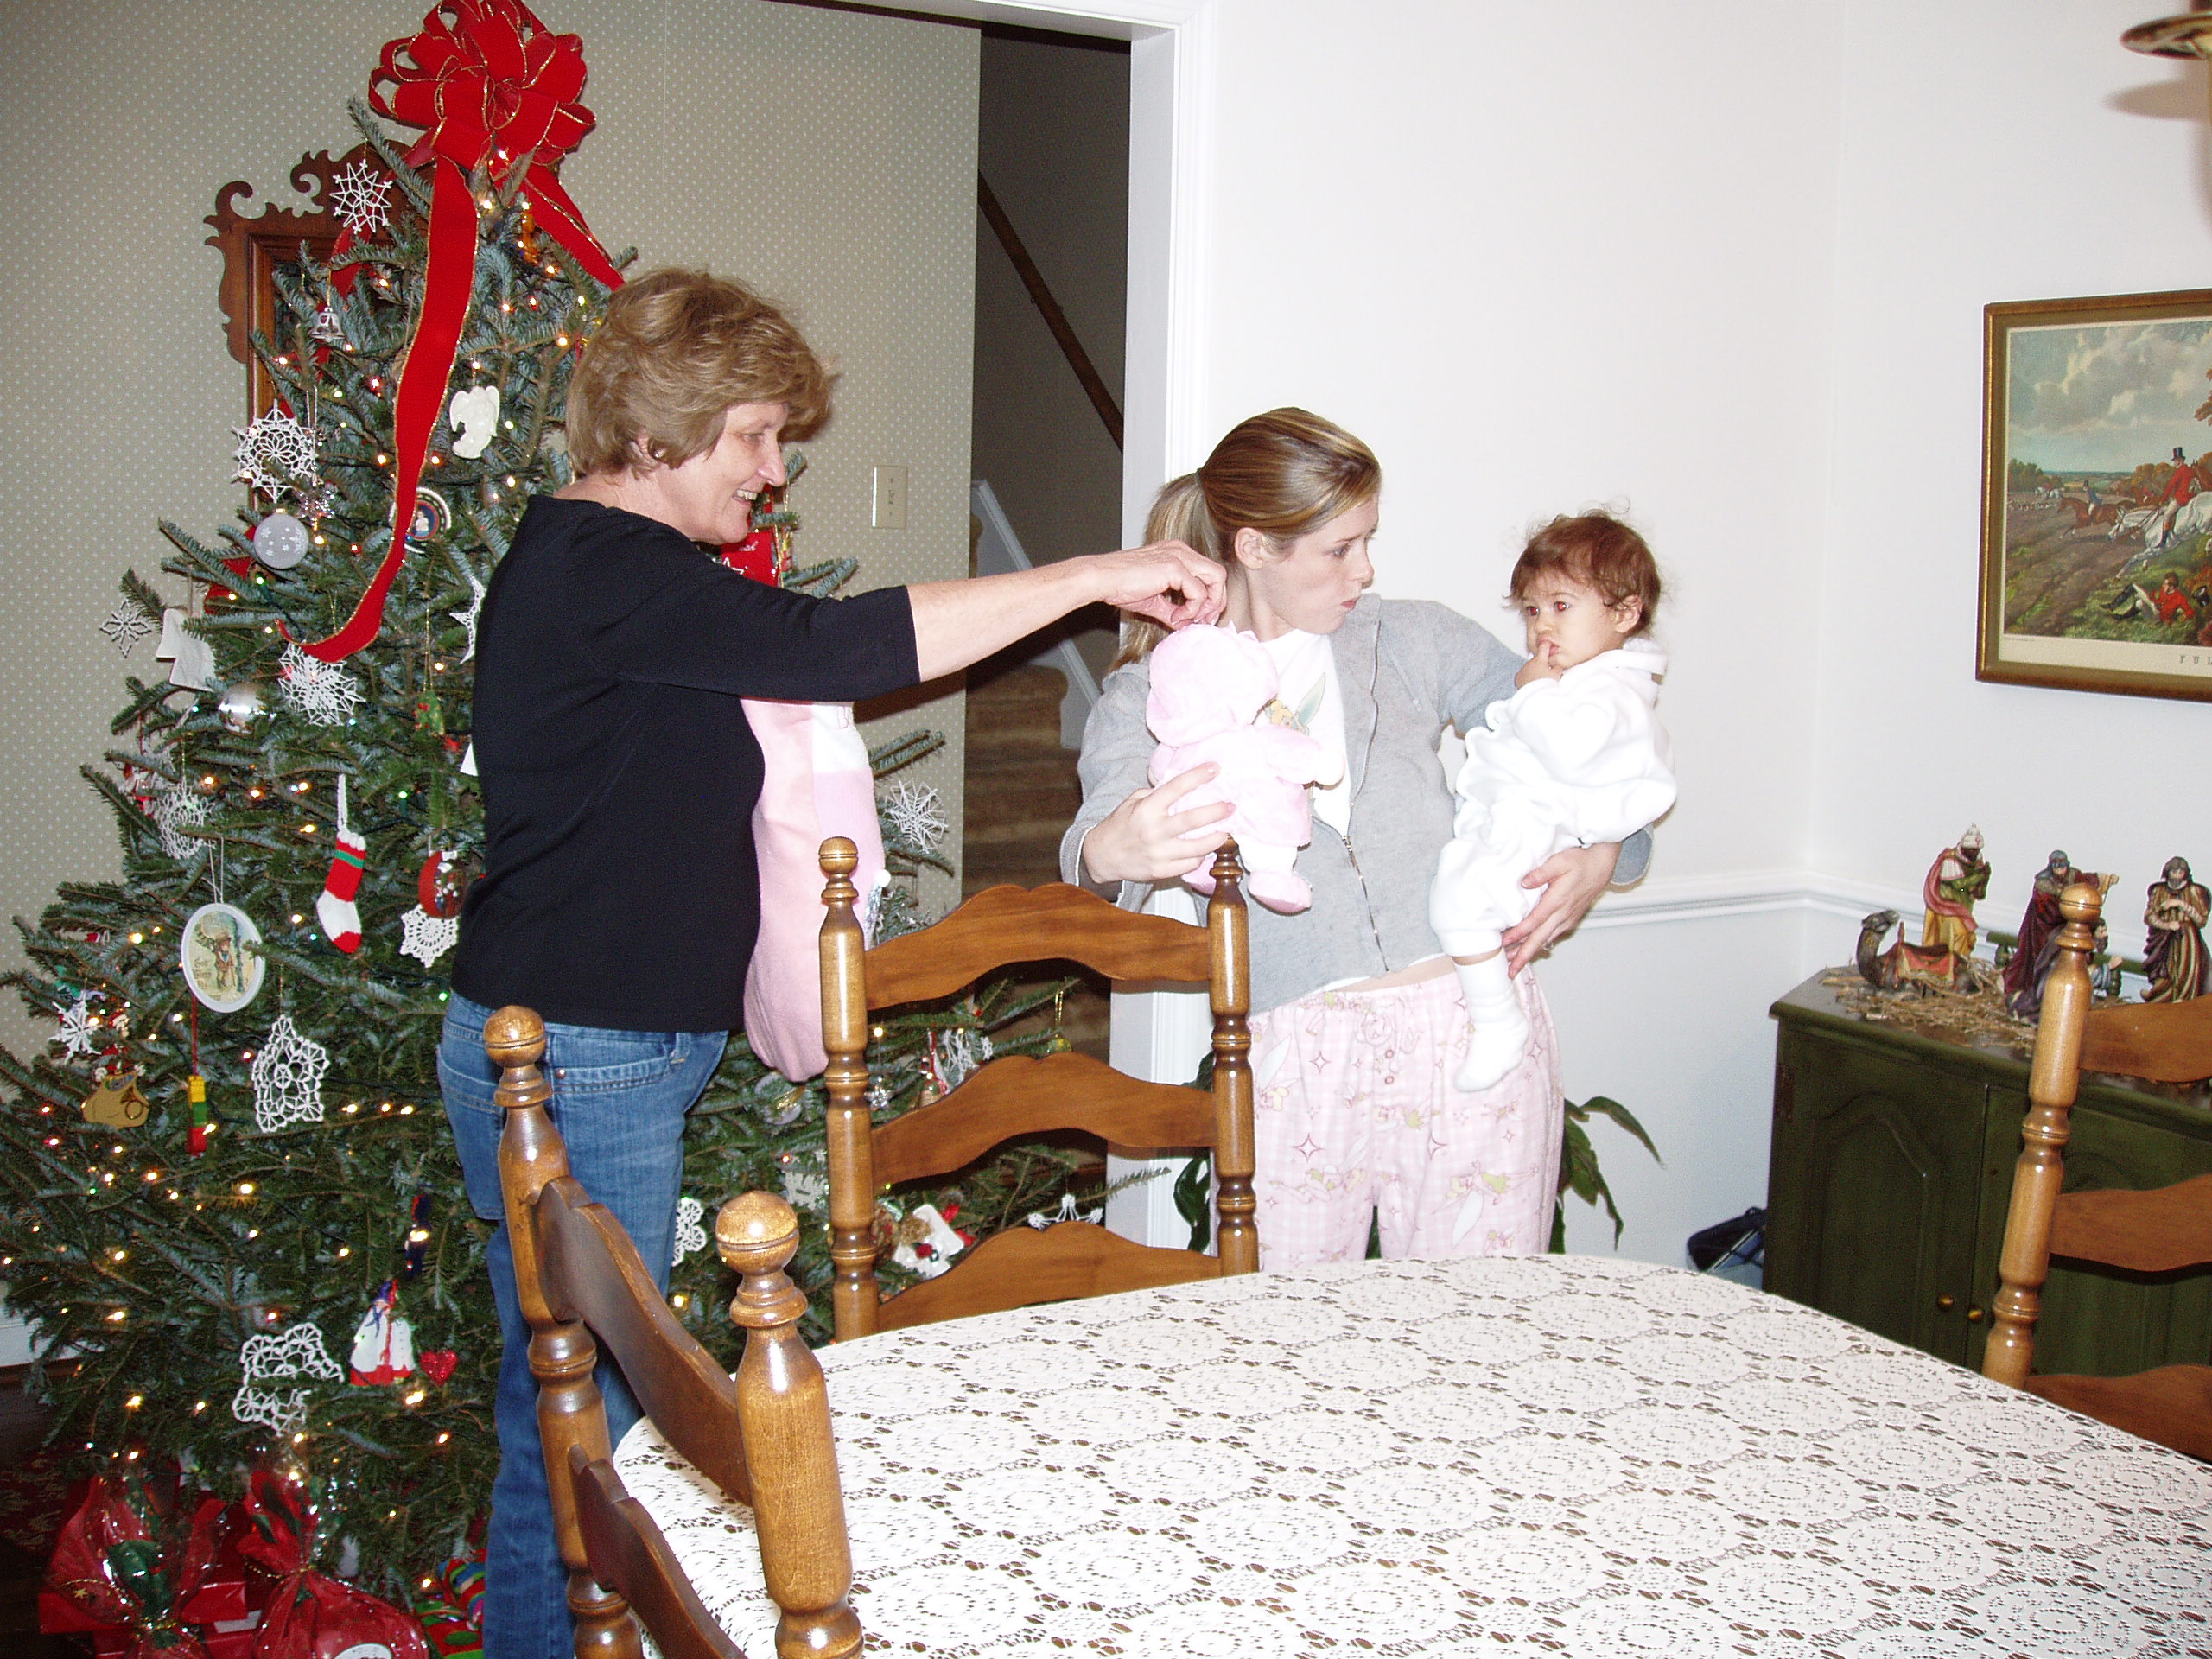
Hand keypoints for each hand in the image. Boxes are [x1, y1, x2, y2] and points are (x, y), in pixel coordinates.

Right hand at [1080, 764, 1232, 884]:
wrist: (1101, 857)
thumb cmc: (1120, 826)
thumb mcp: (1132, 802)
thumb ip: (1155, 794)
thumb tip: (1183, 787)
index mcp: (1146, 809)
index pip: (1176, 788)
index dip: (1197, 776)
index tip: (1215, 768)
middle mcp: (1153, 831)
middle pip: (1192, 820)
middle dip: (1216, 812)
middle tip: (1231, 806)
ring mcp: (1158, 853)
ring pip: (1196, 847)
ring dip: (1216, 838)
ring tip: (1226, 832)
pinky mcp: (1161, 871)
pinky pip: (1189, 864)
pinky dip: (1200, 856)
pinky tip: (1205, 849)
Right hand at [1082, 540, 1225, 629]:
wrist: (1101, 579)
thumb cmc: (1119, 585)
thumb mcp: (1153, 601)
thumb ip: (1173, 611)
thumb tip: (1186, 626)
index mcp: (1177, 554)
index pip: (1209, 573)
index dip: (1210, 598)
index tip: (1199, 618)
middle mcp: (1181, 551)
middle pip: (1218, 574)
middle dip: (1215, 601)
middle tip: (1202, 621)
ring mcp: (1179, 556)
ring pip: (1216, 579)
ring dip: (1208, 604)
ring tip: (1189, 619)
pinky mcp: (1175, 567)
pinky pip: (1198, 592)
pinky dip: (1192, 609)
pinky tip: (1176, 617)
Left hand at [1501, 841, 1620, 973]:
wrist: (1600, 866)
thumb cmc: (1580, 862)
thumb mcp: (1560, 861)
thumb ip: (1541, 872)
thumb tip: (1525, 882)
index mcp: (1558, 900)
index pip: (1535, 921)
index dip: (1519, 933)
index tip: (1505, 942)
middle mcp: (1563, 914)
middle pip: (1540, 938)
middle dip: (1524, 956)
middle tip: (1511, 970)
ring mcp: (1568, 919)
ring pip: (1546, 940)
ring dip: (1530, 953)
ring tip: (1514, 963)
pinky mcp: (1570, 920)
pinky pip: (1553, 936)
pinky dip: (1541, 945)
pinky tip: (1532, 950)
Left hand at [1514, 648, 1562, 687]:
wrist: (1534, 696)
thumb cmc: (1546, 685)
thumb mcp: (1557, 674)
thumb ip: (1558, 666)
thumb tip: (1559, 664)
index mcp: (1539, 660)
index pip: (1544, 646)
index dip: (1548, 645)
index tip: (1550, 645)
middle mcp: (1529, 663)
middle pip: (1537, 659)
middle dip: (1542, 663)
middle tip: (1548, 671)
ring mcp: (1523, 670)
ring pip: (1529, 667)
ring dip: (1534, 670)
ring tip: (1540, 679)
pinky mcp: (1518, 678)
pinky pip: (1523, 674)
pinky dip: (1527, 676)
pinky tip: (1532, 681)